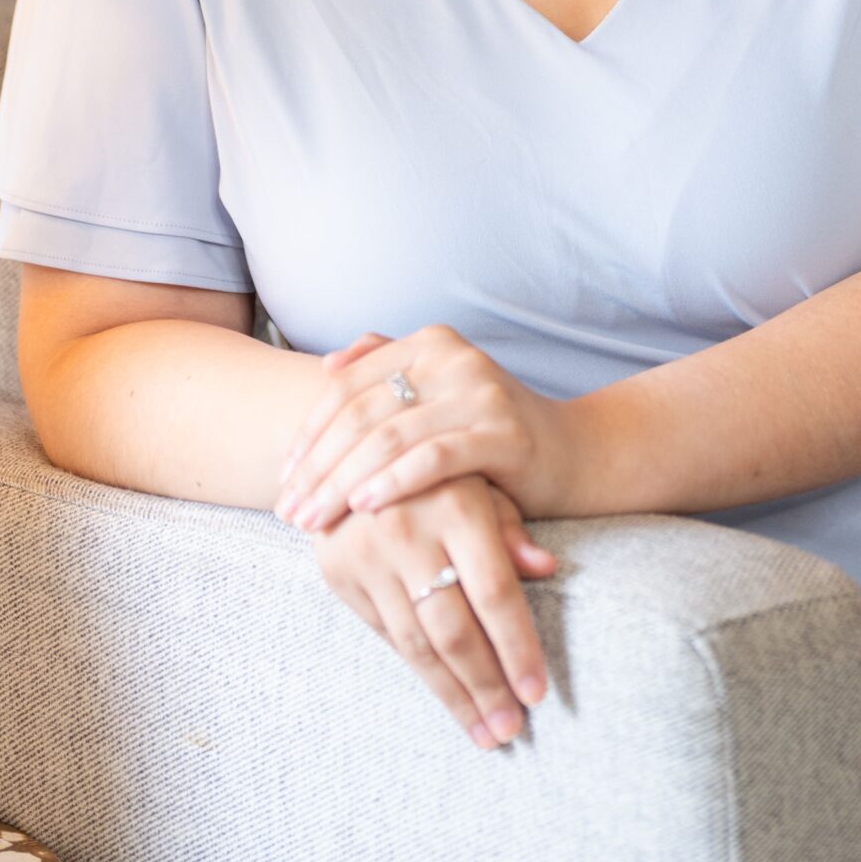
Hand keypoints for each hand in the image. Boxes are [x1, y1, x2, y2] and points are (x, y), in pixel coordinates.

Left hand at [274, 326, 573, 531]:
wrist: (576, 455)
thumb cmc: (495, 433)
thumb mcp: (441, 395)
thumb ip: (390, 368)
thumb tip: (328, 362)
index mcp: (431, 343)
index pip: (348, 385)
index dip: (310, 432)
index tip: (283, 477)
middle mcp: (453, 356)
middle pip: (362, 413)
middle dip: (319, 465)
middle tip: (288, 509)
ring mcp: (479, 391)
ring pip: (389, 438)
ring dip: (343, 482)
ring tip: (313, 519)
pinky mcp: (501, 430)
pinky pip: (432, 458)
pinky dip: (392, 482)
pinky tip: (364, 508)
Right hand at [304, 470, 557, 749]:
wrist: (351, 445)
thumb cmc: (440, 468)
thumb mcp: (482, 482)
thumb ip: (511, 527)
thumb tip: (548, 567)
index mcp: (457, 504)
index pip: (494, 593)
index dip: (518, 648)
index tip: (537, 694)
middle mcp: (408, 530)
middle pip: (454, 630)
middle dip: (486, 687)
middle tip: (510, 730)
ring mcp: (367, 553)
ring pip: (416, 644)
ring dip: (453, 694)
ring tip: (483, 731)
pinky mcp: (337, 572)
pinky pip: (385, 635)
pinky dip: (417, 669)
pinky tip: (444, 693)